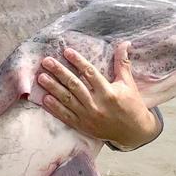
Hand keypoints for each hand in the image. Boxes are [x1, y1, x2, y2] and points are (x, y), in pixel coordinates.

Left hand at [36, 41, 161, 150]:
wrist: (134, 132)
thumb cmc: (132, 105)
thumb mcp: (129, 83)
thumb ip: (123, 63)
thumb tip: (125, 42)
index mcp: (109, 93)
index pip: (90, 73)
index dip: (78, 61)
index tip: (66, 51)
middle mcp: (97, 105)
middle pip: (74, 85)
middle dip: (59, 72)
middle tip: (47, 61)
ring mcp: (88, 117)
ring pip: (67, 100)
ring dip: (53, 88)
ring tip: (41, 77)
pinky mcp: (83, 126)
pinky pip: (66, 116)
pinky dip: (55, 108)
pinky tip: (45, 98)